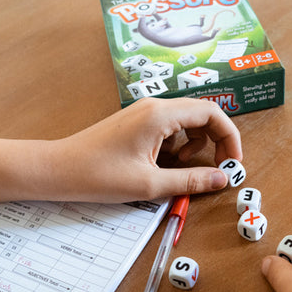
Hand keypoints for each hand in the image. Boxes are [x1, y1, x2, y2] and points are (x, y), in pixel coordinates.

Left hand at [45, 97, 242, 201]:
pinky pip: (169, 127)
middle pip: (202, 114)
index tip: (233, 162)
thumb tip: (222, 179)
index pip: (212, 113)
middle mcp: (154, 106)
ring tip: (181, 167)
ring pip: (186, 121)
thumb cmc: (97, 175)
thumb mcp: (150, 184)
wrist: (58, 169)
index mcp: (161, 115)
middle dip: (216, 141)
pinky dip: (177, 145)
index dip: (230, 137)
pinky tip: (164, 164)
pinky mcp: (136, 122)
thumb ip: (191, 181)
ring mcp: (144, 112)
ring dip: (195, 144)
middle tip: (218, 168)